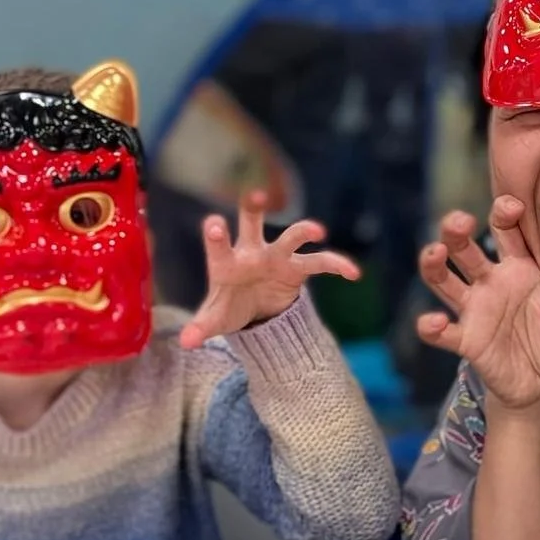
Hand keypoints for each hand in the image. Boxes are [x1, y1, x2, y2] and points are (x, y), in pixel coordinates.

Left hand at [178, 192, 358, 348]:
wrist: (257, 311)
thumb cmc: (230, 307)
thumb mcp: (216, 319)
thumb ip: (202, 327)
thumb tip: (185, 343)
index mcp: (227, 262)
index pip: (218, 245)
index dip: (216, 234)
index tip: (215, 224)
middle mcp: (252, 252)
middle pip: (252, 222)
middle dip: (253, 209)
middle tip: (256, 196)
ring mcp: (277, 257)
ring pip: (291, 236)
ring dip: (304, 231)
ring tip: (318, 231)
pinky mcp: (298, 268)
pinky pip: (320, 262)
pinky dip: (337, 265)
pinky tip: (353, 273)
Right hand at [416, 195, 539, 413]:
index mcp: (520, 269)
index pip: (506, 232)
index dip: (504, 213)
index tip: (510, 206)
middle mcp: (491, 283)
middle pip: (464, 248)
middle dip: (455, 230)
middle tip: (460, 222)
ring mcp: (475, 309)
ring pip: (443, 280)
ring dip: (433, 263)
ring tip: (435, 253)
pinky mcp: (466, 339)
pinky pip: (442, 332)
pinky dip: (431, 326)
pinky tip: (433, 322)